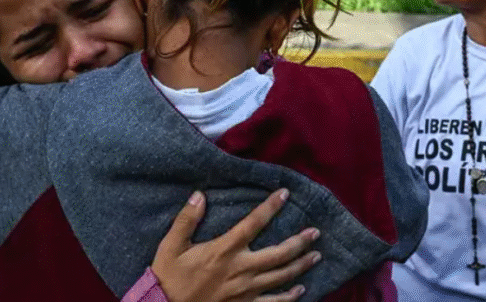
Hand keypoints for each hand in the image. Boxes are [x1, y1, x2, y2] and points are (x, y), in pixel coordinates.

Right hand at [152, 189, 321, 301]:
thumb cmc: (168, 277)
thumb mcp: (171, 246)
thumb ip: (186, 220)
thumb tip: (199, 195)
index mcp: (224, 250)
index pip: (254, 223)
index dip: (270, 207)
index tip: (285, 194)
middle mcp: (240, 269)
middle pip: (279, 253)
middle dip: (300, 242)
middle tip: (316, 232)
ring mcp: (245, 291)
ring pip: (281, 277)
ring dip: (301, 265)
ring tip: (317, 256)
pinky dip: (289, 297)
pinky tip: (301, 290)